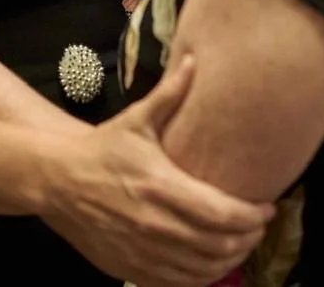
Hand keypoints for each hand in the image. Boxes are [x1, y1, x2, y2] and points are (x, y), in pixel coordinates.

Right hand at [40, 55, 272, 286]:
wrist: (56, 181)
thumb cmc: (102, 149)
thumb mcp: (136, 120)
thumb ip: (170, 94)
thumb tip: (194, 59)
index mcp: (162, 187)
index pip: (222, 214)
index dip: (253, 217)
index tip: (267, 208)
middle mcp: (155, 225)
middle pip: (219, 245)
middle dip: (248, 239)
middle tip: (259, 227)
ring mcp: (142, 251)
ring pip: (202, 269)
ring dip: (230, 260)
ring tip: (242, 244)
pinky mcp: (130, 268)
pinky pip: (177, 284)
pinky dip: (202, 278)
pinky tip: (212, 264)